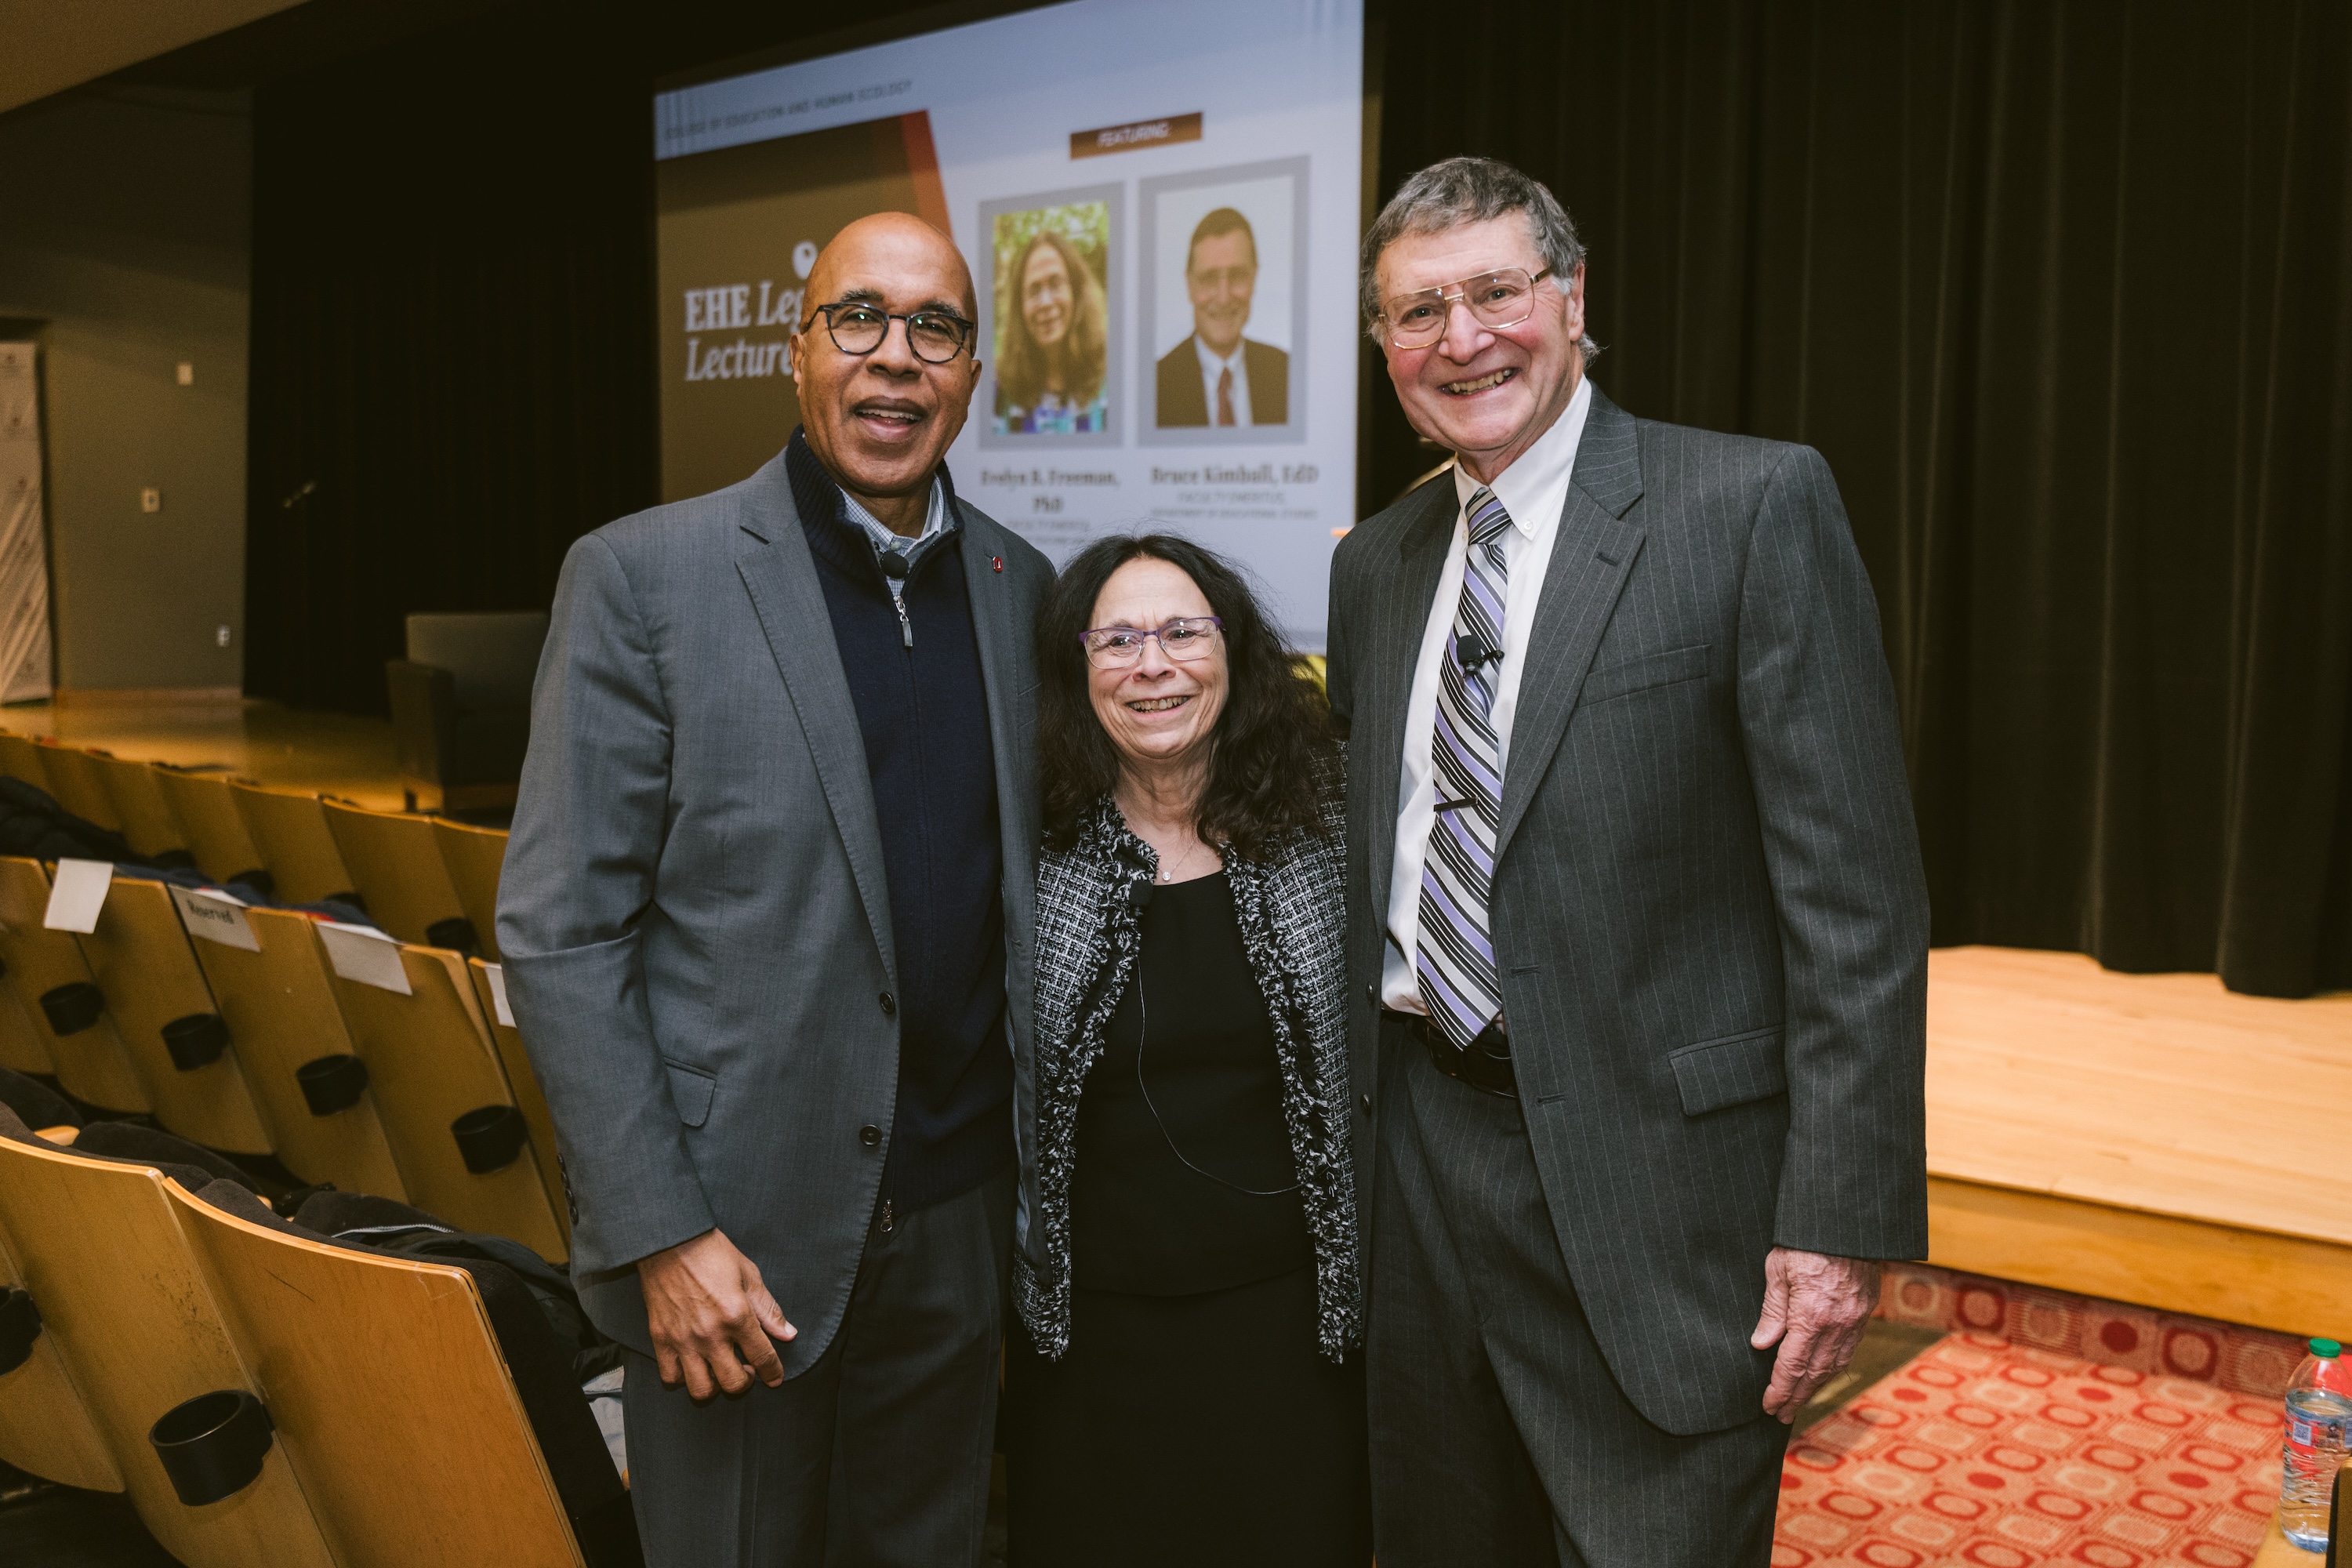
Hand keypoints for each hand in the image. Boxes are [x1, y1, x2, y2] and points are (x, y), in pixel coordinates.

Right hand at [638, 1227, 796, 1399]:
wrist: (669, 1242)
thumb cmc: (711, 1254)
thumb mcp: (749, 1275)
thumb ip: (768, 1309)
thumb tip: (788, 1333)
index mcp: (736, 1316)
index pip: (763, 1358)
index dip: (773, 1372)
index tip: (775, 1378)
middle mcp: (710, 1334)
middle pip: (733, 1383)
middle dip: (745, 1382)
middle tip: (746, 1370)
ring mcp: (683, 1339)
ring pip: (701, 1389)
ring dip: (715, 1386)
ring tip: (718, 1370)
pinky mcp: (660, 1339)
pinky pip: (670, 1377)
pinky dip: (682, 1378)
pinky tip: (692, 1365)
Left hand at [1749, 1247, 1879, 1422]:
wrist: (1849, 1223)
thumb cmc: (1806, 1240)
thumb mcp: (1778, 1269)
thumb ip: (1772, 1310)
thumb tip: (1761, 1345)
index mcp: (1811, 1316)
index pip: (1792, 1365)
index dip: (1779, 1389)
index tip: (1768, 1406)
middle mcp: (1837, 1325)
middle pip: (1815, 1373)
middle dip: (1797, 1397)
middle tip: (1781, 1416)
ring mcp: (1855, 1321)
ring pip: (1835, 1365)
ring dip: (1816, 1387)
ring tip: (1799, 1401)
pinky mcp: (1865, 1312)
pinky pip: (1849, 1350)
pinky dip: (1834, 1367)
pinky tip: (1823, 1374)